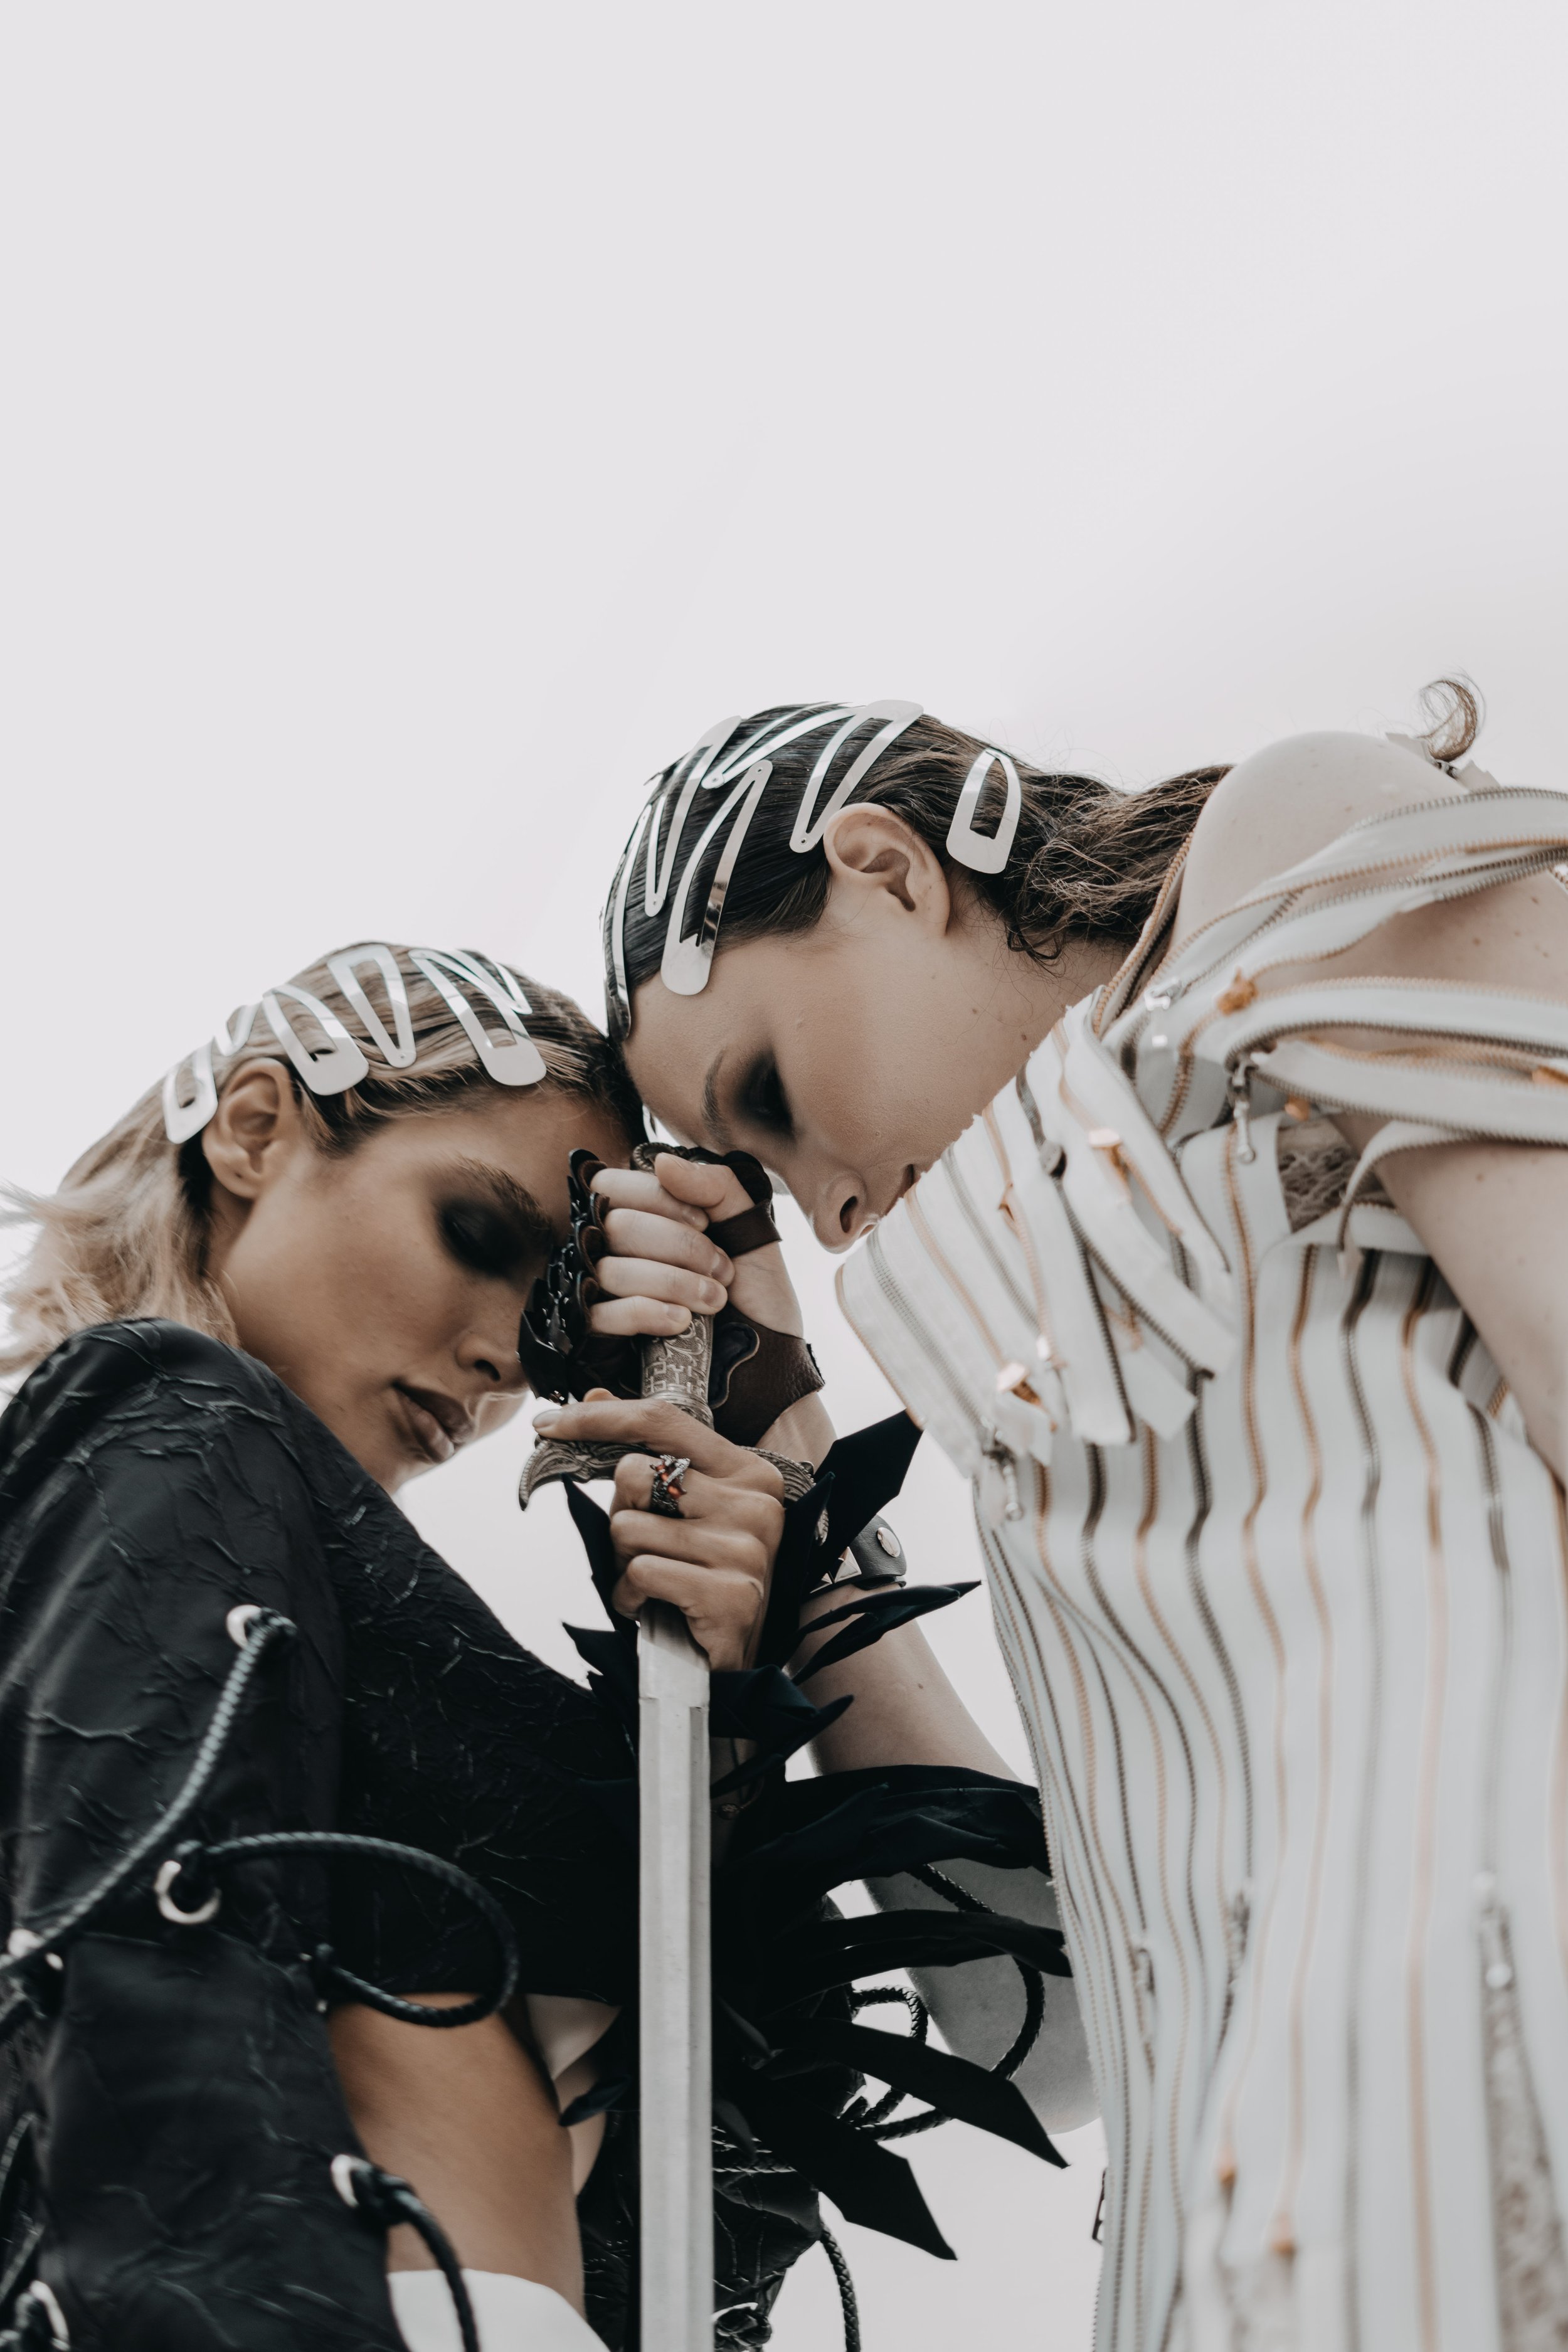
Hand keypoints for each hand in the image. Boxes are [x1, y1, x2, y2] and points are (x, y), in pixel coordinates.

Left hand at [531, 1395, 784, 1669]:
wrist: (732, 1665)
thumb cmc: (702, 1579)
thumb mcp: (681, 1511)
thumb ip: (647, 1455)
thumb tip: (593, 1395)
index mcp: (747, 1471)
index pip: (662, 1421)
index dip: (598, 1418)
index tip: (549, 1424)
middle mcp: (755, 1503)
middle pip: (634, 1474)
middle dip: (619, 1513)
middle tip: (644, 1548)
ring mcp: (746, 1548)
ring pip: (627, 1527)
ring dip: (622, 1562)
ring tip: (654, 1583)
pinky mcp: (731, 1593)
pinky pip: (640, 1572)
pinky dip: (630, 1595)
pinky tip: (654, 1609)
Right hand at [591, 1153, 804, 1337]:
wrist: (766, 1366)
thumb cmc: (755, 1297)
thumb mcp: (749, 1231)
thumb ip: (716, 1186)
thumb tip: (661, 1161)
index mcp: (641, 1217)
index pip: (611, 1185)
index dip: (658, 1198)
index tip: (706, 1222)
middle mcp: (612, 1251)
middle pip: (615, 1226)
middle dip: (680, 1246)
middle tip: (722, 1270)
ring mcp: (602, 1294)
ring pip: (612, 1270)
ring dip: (673, 1282)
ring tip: (714, 1301)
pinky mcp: (600, 1337)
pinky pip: (603, 1314)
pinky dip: (647, 1312)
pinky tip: (682, 1322)